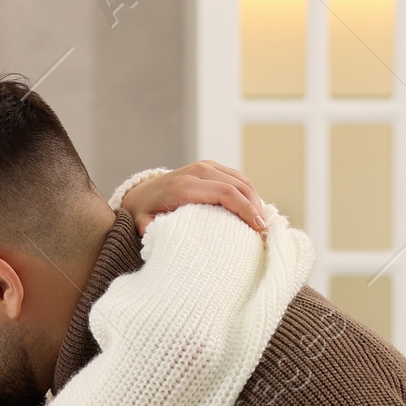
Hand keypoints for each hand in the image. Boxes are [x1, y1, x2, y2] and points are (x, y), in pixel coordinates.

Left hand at [123, 161, 267, 235]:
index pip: (225, 193)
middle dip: (255, 206)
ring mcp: (205, 166)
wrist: (141, 193)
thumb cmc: (146, 214)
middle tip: (264, 229)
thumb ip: (154, 231)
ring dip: (255, 198)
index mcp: (185, 186)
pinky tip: (253, 208)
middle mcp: (197, 171)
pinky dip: (248, 192)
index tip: (258, 227)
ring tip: (261, 221)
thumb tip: (168, 239)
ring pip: (240, 178)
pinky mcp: (209, 166)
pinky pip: (235, 177)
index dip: (245, 209)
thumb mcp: (145, 225)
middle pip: (237, 184)